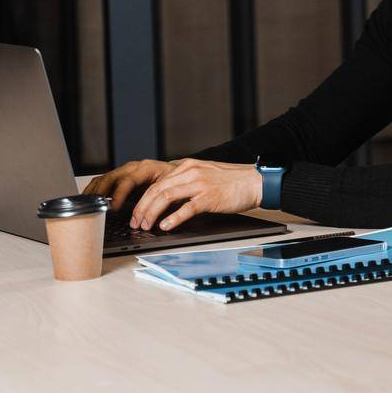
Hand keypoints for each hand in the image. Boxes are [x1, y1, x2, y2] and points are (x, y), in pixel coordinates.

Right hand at [84, 159, 172, 211]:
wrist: (177, 173)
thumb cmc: (175, 183)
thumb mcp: (171, 190)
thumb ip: (158, 201)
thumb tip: (149, 216)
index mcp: (147, 168)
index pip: (128, 180)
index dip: (119, 194)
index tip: (112, 207)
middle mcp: (134, 167)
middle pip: (111, 177)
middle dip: (101, 192)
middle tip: (94, 207)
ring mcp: (126, 170)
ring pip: (104, 178)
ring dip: (95, 191)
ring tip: (88, 205)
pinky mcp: (121, 176)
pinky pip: (103, 180)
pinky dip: (95, 190)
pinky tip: (89, 199)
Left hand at [125, 159, 263, 231]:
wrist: (255, 181)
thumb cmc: (232, 181)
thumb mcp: (205, 174)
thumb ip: (186, 182)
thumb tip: (168, 199)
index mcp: (188, 166)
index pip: (157, 182)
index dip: (142, 200)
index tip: (136, 213)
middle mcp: (191, 172)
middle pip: (157, 189)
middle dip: (142, 208)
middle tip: (136, 223)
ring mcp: (200, 184)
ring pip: (166, 197)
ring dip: (152, 213)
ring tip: (146, 226)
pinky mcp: (210, 197)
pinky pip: (186, 208)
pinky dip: (173, 218)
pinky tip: (165, 227)